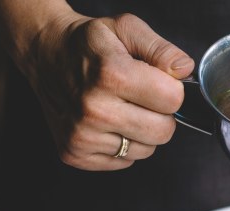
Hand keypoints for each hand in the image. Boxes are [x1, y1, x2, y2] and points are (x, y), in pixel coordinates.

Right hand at [21, 12, 193, 169]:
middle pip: (164, 132)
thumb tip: (184, 71)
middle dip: (161, 115)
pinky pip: (124, 162)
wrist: (44, 54)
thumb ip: (162, 50)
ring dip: (142, 132)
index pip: (173, 100)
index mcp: (111, 74)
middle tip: (141, 98)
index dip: (172, 89)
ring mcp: (82, 135)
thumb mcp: (127, 29)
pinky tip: (107, 123)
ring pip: (146, 150)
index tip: (157, 81)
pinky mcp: (74, 153)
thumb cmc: (89, 43)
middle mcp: (94, 109)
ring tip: (122, 109)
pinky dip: (122, 145)